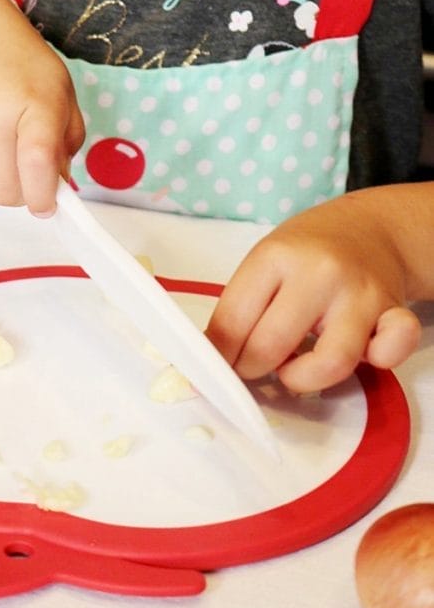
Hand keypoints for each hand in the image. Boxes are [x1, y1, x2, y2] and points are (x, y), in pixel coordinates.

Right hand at [0, 0, 84, 215]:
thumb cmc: (13, 55)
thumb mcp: (58, 87)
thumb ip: (66, 139)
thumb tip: (57, 187)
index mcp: (35, 103)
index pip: (38, 169)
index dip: (44, 198)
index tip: (47, 206)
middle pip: (5, 192)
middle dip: (19, 190)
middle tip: (23, 168)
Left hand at [205, 189, 422, 392]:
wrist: (370, 228)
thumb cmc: (309, 250)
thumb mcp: (264, 261)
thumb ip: (240, 307)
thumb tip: (214, 357)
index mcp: (276, 257)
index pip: (232, 322)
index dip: (219, 355)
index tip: (218, 365)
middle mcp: (319, 273)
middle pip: (270, 346)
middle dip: (250, 369)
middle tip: (250, 366)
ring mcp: (359, 294)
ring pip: (329, 363)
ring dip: (301, 379)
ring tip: (292, 367)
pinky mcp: (393, 312)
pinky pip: (391, 350)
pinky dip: (377, 360)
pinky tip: (358, 355)